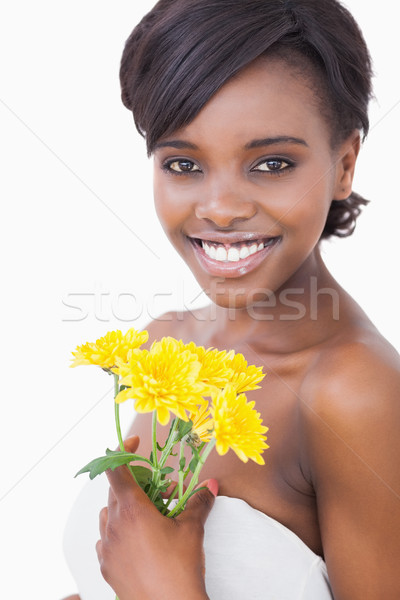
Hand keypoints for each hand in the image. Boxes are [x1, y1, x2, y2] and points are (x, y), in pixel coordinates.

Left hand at [96, 436, 217, 599]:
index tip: (134, 445)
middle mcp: (114, 525)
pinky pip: (106, 540)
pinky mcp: (106, 566)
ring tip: (150, 516)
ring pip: (109, 515)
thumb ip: (199, 501)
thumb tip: (210, 484)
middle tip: (160, 490)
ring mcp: (107, 547)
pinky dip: (118, 532)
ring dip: (125, 508)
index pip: (116, 469)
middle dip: (137, 484)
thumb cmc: (179, 569)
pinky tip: (137, 541)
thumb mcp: (192, 529)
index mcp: (132, 509)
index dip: (122, 452)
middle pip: (116, 491)